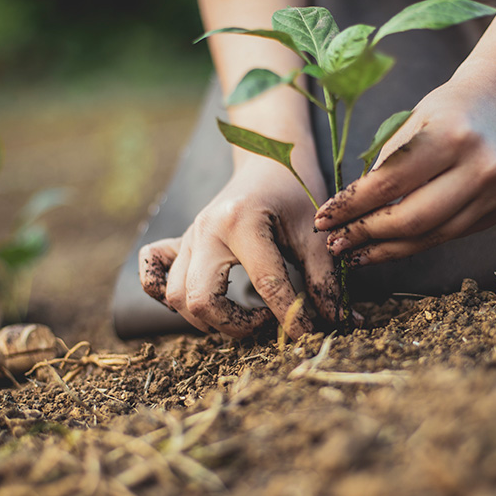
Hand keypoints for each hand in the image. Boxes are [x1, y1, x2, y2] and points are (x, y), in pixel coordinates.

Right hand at [139, 157, 335, 338]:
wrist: (268, 161)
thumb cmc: (295, 194)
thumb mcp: (315, 234)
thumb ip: (326, 280)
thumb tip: (343, 323)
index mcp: (242, 222)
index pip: (265, 285)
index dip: (290, 318)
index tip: (309, 334)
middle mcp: (205, 230)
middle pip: (201, 300)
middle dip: (235, 325)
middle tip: (264, 322)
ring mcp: (187, 237)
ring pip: (177, 297)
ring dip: (208, 318)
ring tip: (242, 314)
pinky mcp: (178, 242)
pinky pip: (152, 272)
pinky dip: (163, 293)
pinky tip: (196, 301)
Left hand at [313, 64, 495, 265]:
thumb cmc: (446, 109)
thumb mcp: (410, 124)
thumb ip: (383, 168)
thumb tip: (346, 216)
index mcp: (452, 136)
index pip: (389, 184)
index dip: (351, 207)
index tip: (323, 219)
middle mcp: (481, 167)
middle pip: (411, 219)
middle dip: (366, 235)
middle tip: (336, 243)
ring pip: (430, 237)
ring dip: (387, 250)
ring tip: (355, 254)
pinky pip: (448, 235)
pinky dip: (414, 242)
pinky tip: (388, 245)